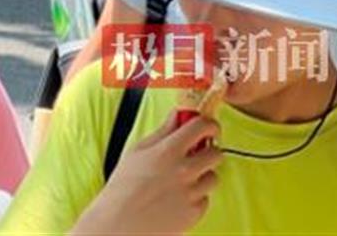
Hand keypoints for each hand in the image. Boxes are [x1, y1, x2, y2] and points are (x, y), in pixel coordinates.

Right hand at [75, 111, 220, 235]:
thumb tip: (176, 116)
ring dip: (204, 175)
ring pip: (213, 177)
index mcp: (169, 150)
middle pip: (216, 153)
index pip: (201, 126)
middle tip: (199, 152)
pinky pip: (205, 199)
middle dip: (209, 150)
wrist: (121, 221)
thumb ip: (163, 131)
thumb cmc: (124, 186)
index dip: (209, 123)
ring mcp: (191, 193)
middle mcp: (184, 170)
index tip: (208, 125)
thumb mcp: (138, 150)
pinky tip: (180, 196)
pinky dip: (197, 196)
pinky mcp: (194, 214)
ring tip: (186, 177)